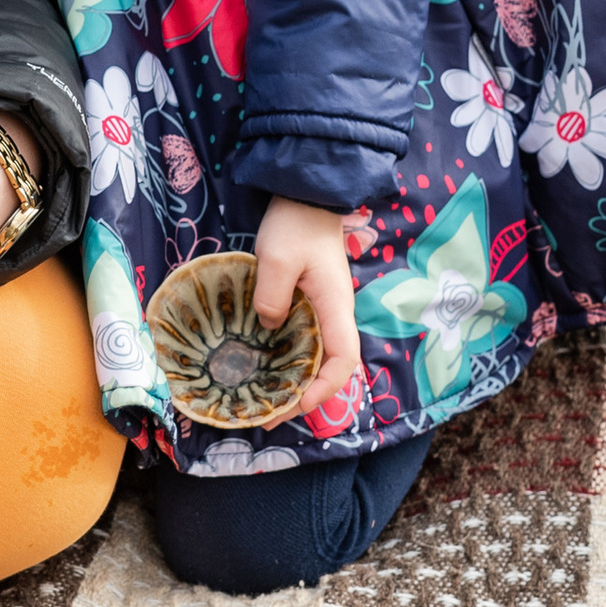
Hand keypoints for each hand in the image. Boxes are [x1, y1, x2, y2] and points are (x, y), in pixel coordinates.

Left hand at [254, 197, 360, 413]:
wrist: (307, 193)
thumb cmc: (296, 224)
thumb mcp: (276, 259)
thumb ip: (271, 297)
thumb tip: (267, 326)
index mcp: (335, 307)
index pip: (342, 361)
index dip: (324, 388)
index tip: (296, 404)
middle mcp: (335, 312)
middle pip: (330, 365)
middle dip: (304, 394)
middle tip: (269, 413)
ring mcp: (323, 307)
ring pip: (316, 354)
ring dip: (295, 378)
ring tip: (264, 397)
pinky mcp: (309, 299)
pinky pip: (303, 337)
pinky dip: (287, 356)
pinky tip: (263, 362)